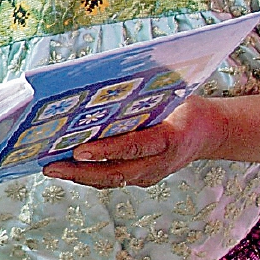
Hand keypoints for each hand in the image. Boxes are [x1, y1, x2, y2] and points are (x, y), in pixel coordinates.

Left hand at [44, 96, 226, 188]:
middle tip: (51, 166)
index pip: (135, 147)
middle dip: (81, 171)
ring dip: (79, 176)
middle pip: (117, 172)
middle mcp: (160, 162)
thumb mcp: (172, 95)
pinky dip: (87, 175)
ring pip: (111, 180)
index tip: (79, 150)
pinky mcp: (142, 178)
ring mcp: (151, 174)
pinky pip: (112, 179)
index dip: (107, 150)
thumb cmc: (185, 107)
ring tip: (50, 168)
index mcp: (170, 139)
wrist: (209, 132)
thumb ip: (144, 95)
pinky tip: (65, 167)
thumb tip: (106, 79)